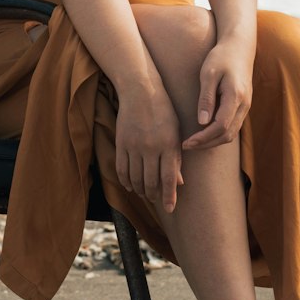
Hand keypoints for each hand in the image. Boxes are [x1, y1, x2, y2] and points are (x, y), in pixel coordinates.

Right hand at [114, 82, 183, 215]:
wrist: (140, 91)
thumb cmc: (163, 111)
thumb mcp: (176, 132)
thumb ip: (177, 158)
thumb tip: (179, 183)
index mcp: (168, 144)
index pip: (168, 178)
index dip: (169, 196)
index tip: (169, 209)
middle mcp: (151, 148)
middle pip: (150, 181)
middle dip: (153, 195)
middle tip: (156, 200)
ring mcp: (134, 146)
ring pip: (135, 178)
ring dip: (140, 190)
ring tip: (144, 194)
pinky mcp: (121, 143)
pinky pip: (121, 169)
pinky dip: (125, 181)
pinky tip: (130, 185)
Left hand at [182, 40, 252, 150]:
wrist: (239, 47)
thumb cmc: (221, 57)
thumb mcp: (208, 74)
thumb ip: (206, 98)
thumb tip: (201, 123)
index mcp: (235, 96)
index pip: (220, 126)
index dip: (203, 138)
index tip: (187, 142)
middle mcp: (244, 105)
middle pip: (227, 135)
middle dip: (207, 144)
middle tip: (187, 145)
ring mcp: (246, 106)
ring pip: (231, 133)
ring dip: (213, 141)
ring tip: (194, 142)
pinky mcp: (243, 106)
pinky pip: (232, 126)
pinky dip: (219, 134)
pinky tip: (205, 132)